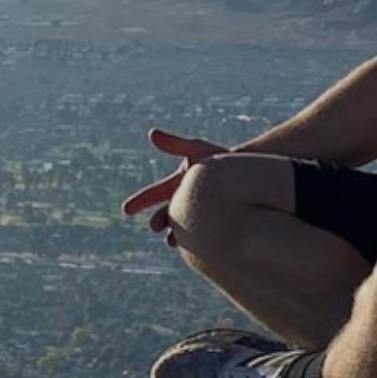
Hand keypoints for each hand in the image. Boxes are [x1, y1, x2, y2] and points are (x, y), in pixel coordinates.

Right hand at [122, 129, 228, 245]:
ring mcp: (198, 212)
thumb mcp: (198, 149)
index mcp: (177, 184)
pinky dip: (193, 241)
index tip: (126, 210)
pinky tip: (195, 244)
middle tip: (153, 226)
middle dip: (158, 220)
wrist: (251, 172)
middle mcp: (184, 199)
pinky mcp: (212, 224)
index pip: (153, 194)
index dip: (139, 202)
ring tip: (173, 239)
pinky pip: (199, 236)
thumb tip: (151, 133)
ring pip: (180, 228)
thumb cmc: (224, 158)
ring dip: (175, 234)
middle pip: (164, 214)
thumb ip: (175, 144)